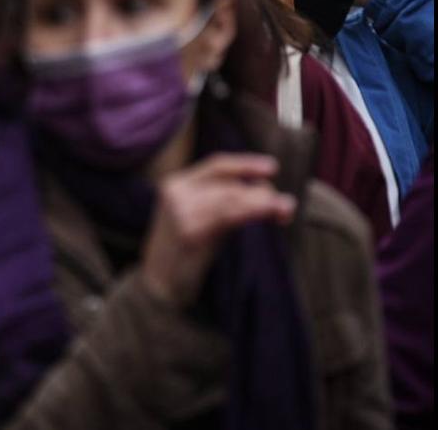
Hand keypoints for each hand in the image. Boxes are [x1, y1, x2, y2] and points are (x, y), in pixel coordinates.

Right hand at [141, 154, 294, 306]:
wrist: (159, 283)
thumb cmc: (184, 252)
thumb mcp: (200, 218)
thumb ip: (223, 201)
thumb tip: (265, 191)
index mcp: (175, 184)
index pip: (216, 165)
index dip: (246, 164)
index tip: (273, 168)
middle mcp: (176, 192)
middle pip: (229, 183)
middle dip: (262, 191)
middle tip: (286, 205)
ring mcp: (181, 211)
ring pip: (232, 197)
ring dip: (264, 202)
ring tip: (284, 210)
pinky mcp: (190, 231)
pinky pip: (229, 215)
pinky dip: (254, 211)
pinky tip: (271, 213)